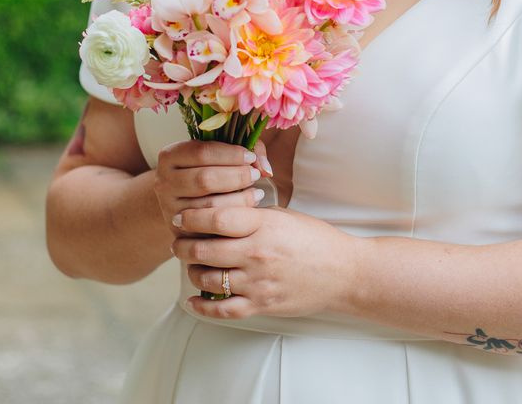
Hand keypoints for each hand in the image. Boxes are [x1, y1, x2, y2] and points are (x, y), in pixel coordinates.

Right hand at [153, 140, 272, 236]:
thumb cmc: (211, 167)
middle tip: (255, 175)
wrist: (185, 199)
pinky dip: (234, 217)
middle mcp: (163, 182)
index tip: (250, 156)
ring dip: (239, 198)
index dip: (230, 154)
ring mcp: (169, 208)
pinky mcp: (180, 231)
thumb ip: (248, 148)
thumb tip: (264, 168)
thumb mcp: (223, 151)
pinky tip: (249, 209)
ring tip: (256, 192)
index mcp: (170, 156)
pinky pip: (211, 226)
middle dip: (235, 177)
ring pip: (209, 205)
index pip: (201, 152)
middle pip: (204, 179)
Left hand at [172, 206, 357, 318]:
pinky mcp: (261, 304)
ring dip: (192, 271)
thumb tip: (219, 211)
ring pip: (207, 279)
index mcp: (263, 225)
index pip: (216, 218)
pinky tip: (193, 299)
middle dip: (183, 245)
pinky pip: (222, 310)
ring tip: (191, 264)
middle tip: (178, 241)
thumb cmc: (315, 239)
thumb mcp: (284, 215)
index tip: (181, 217)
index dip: (192, 217)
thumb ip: (252, 214)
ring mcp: (258, 281)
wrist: (343, 272)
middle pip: (204, 249)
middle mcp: (257, 253)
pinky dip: (202, 306)